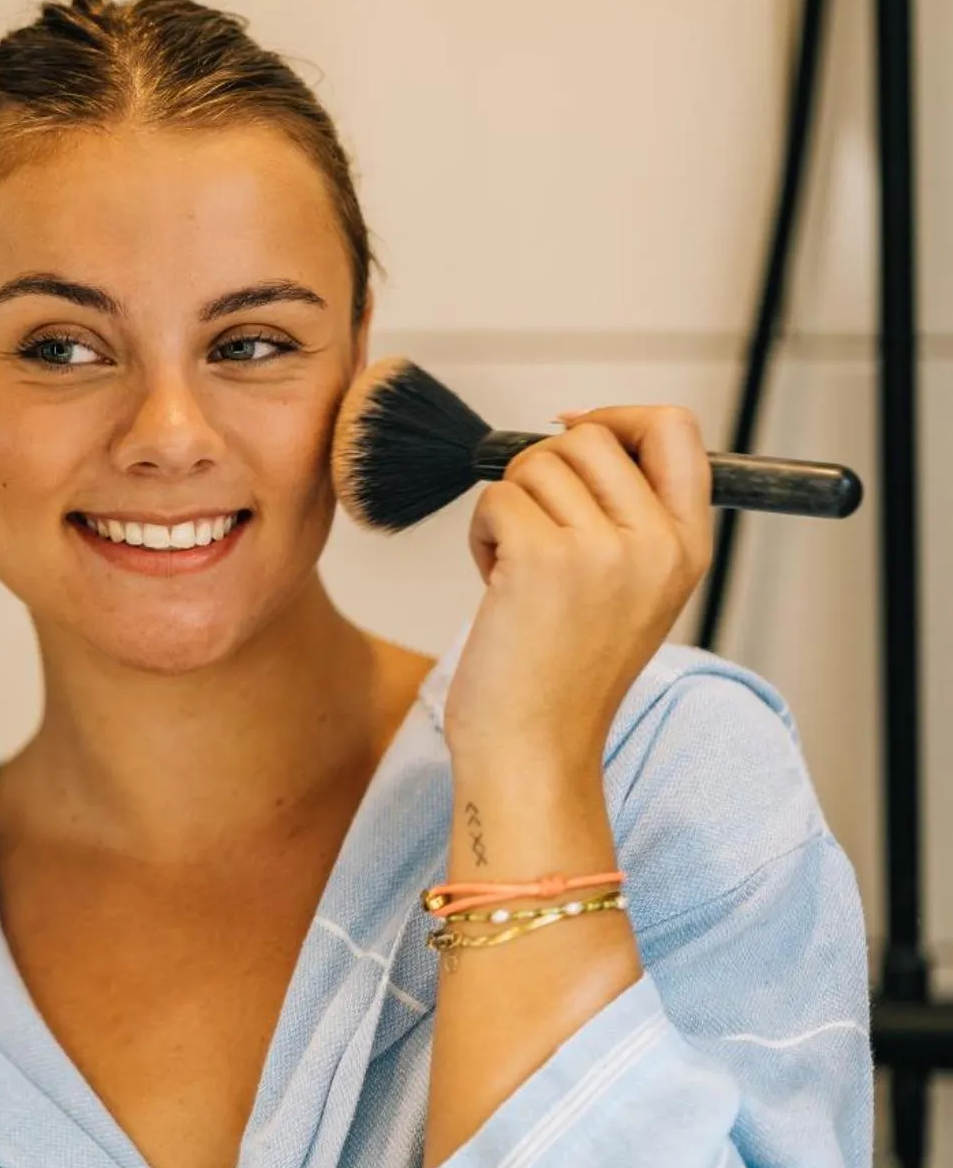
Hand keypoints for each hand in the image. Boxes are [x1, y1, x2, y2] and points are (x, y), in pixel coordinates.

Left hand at [442, 406, 715, 776]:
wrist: (533, 751)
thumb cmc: (561, 675)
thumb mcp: (627, 590)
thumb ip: (625, 517)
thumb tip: (577, 430)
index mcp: (687, 547)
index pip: (676, 430)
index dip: (617, 416)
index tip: (573, 431)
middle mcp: (657, 544)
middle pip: (590, 437)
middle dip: (541, 471)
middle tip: (531, 534)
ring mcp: (604, 551)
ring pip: (535, 464)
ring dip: (508, 507)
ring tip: (515, 570)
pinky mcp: (543, 559)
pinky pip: (495, 497)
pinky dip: (480, 533)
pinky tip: (494, 582)